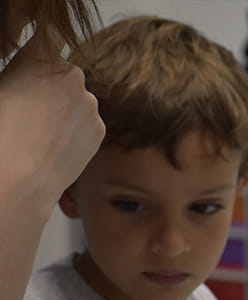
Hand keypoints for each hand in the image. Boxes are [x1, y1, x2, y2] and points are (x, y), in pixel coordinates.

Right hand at [0, 35, 104, 211]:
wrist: (20, 176)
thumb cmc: (1, 130)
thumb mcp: (1, 88)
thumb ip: (20, 75)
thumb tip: (26, 84)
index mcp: (41, 58)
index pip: (49, 36)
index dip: (42, 48)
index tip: (35, 62)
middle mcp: (72, 76)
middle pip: (63, 73)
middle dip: (50, 85)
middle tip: (29, 108)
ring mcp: (90, 104)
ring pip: (77, 99)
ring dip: (64, 109)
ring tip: (41, 132)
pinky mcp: (100, 129)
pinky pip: (86, 122)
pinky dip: (74, 129)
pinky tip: (54, 144)